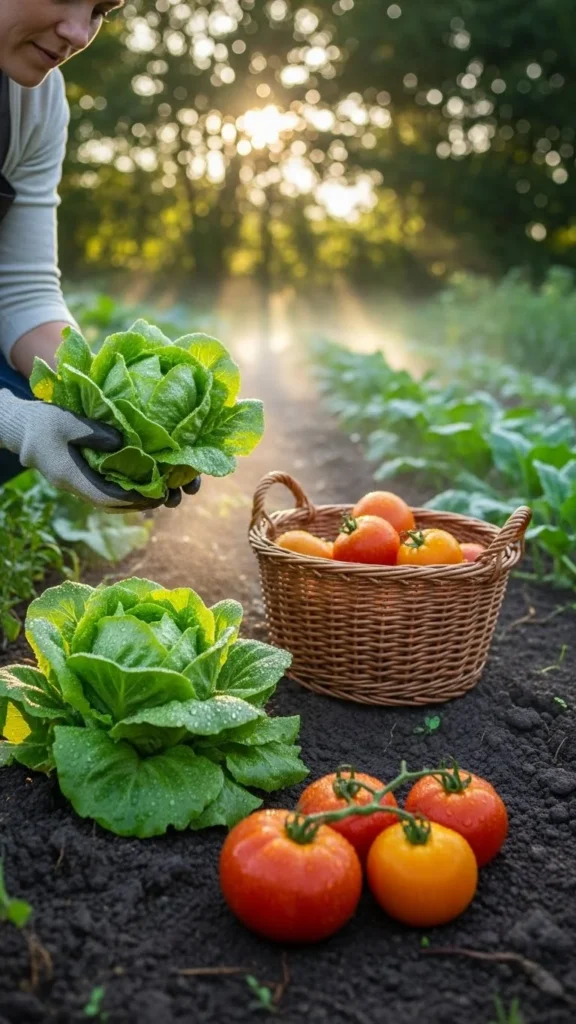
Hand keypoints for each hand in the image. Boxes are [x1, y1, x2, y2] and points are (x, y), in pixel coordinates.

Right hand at [0, 390, 200, 511]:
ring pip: (109, 500)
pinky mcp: (79, 478)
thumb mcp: (68, 420)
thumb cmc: (42, 422)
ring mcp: (76, 484)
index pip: (107, 497)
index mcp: (71, 476)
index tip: (158, 494)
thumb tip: (124, 443)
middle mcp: (75, 486)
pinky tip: (141, 484)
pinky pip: (104, 490)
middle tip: (167, 496)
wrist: (20, 428)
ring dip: (134, 499)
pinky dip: (124, 490)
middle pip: (112, 504)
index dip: (134, 499)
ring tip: (160, 493)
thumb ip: (95, 432)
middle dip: (140, 503)